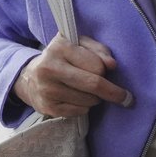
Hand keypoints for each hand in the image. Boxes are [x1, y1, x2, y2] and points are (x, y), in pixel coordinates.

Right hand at [15, 34, 131, 117]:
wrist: (29, 77)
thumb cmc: (62, 58)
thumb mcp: (80, 45)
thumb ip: (99, 50)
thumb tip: (112, 65)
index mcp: (60, 47)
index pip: (97, 65)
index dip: (105, 70)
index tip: (108, 71)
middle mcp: (49, 68)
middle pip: (94, 85)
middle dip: (113, 92)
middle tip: (127, 98)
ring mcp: (47, 89)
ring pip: (89, 100)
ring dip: (96, 98)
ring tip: (87, 91)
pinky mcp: (47, 107)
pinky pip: (80, 111)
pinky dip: (85, 107)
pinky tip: (77, 99)